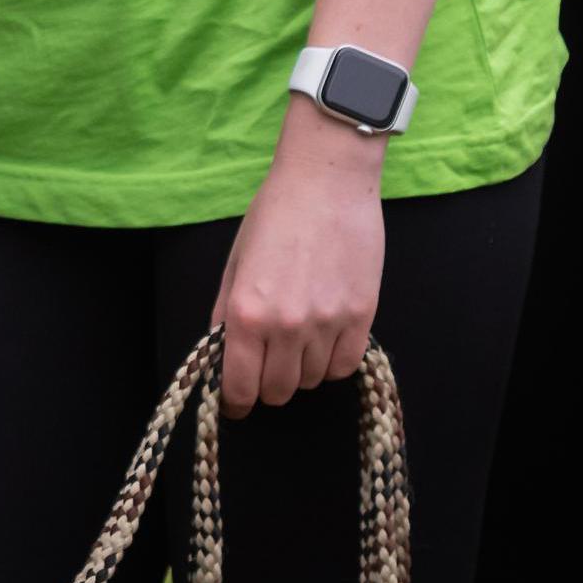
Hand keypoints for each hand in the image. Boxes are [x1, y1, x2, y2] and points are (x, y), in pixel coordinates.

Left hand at [214, 101, 384, 414]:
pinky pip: (345, 367)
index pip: (240, 387)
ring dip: (302, 370)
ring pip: (313, 382)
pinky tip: (325, 340)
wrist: (327, 180)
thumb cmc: (274, 214)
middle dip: (268, 384)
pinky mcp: (362, 316)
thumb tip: (220, 356)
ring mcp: (328, 323)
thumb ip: (224, 313)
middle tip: (268, 363)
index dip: (235, 401)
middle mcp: (287, 325)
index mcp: (246, 312)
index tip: (237, 401)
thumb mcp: (235, 261)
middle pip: (278, 392)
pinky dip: (332, 363)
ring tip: (298, 340)